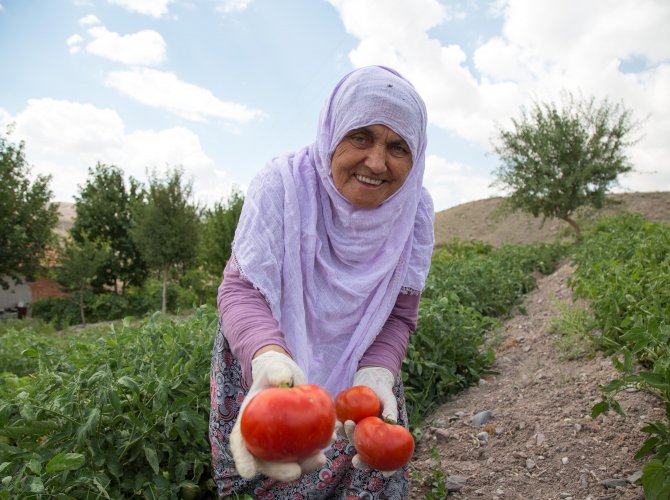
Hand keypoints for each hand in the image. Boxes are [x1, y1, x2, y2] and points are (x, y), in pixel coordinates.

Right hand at [230, 351, 327, 480]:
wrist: (288, 377)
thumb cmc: (275, 372)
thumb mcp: (273, 368)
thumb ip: (276, 371)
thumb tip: (283, 379)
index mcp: (247, 424)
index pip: (240, 445)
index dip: (243, 461)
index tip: (249, 473)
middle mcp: (260, 439)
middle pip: (266, 461)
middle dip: (280, 471)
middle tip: (296, 472)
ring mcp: (278, 443)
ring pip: (288, 462)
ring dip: (304, 465)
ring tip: (320, 459)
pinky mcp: (295, 441)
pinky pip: (305, 450)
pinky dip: (317, 449)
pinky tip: (331, 441)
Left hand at [343, 367, 398, 475]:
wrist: (369, 382)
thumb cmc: (384, 392)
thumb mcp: (389, 399)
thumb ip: (390, 409)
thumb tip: (390, 420)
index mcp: (384, 438)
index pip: (389, 458)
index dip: (388, 469)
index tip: (385, 475)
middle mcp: (371, 439)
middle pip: (367, 457)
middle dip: (361, 463)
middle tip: (356, 461)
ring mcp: (358, 433)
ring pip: (353, 442)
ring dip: (349, 437)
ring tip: (348, 423)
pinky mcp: (347, 424)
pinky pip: (341, 429)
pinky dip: (338, 428)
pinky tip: (337, 422)